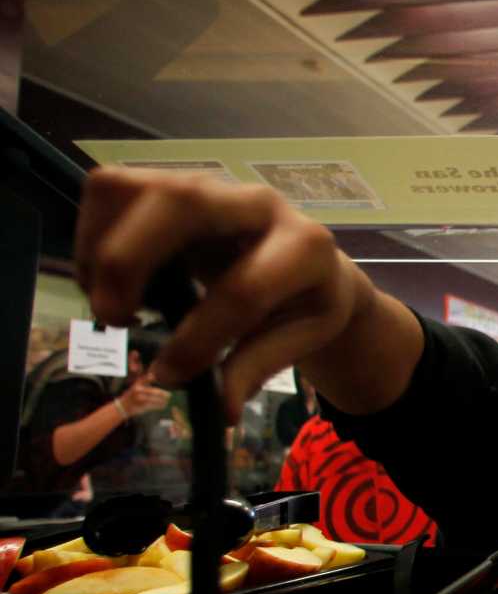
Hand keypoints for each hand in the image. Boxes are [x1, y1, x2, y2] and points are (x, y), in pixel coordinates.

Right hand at [75, 167, 370, 422]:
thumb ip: (259, 366)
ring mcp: (210, 186)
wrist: (308, 260)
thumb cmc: (302, 301)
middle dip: (129, 261)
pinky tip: (110, 279)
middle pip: (180, 202)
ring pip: (133, 186)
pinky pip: (111, 188)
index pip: (244, 288)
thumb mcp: (301, 337)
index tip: (168, 375)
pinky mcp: (172, 182)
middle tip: (115, 318)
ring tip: (112, 301)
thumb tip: (221, 410)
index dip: (201, 337)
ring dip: (101, 246)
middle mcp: (257, 204)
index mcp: (304, 249)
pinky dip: (93, 234)